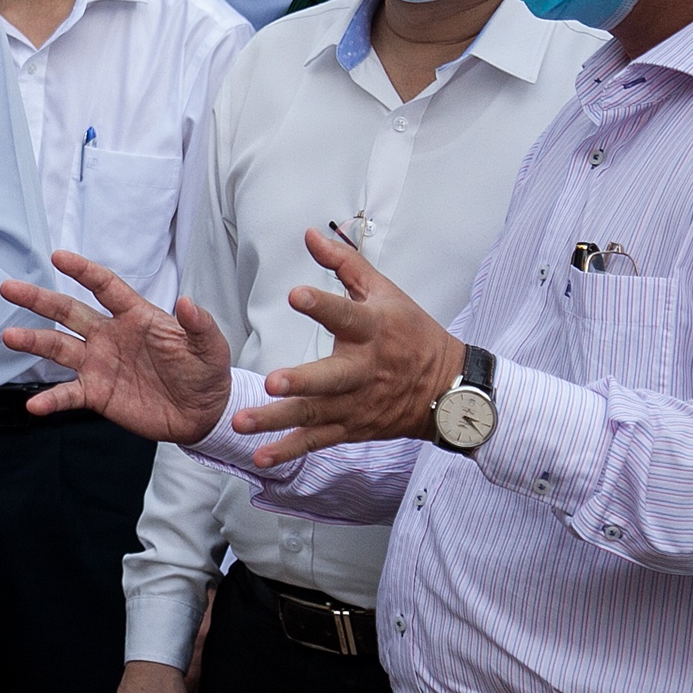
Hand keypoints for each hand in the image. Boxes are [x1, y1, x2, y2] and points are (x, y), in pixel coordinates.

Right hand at [0, 250, 234, 443]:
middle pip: (67, 311)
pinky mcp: (97, 394)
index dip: (82, 271)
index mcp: (135, 316)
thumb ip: (199, 325)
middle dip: (38, 299)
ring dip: (33, 341)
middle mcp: (109, 335)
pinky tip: (34, 405)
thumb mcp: (209, 347)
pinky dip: (51, 399)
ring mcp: (99, 364)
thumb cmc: (205, 372)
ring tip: (9, 337)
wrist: (202, 414)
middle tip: (9, 287)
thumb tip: (188, 302)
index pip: (104, 286)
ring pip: (58, 347)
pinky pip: (68, 394)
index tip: (58, 256)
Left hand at [233, 229, 464, 468]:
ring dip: (277, 421)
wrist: (450, 390)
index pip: (346, 316)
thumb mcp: (385, 292)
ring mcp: (357, 404)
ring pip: (315, 415)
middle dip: (302, 382)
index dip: (322, 305)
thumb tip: (308, 234)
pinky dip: (289, 452)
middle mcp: (364, 371)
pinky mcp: (351, 428)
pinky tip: (260, 458)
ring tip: (241, 422)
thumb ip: (344, 264)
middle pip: (331, 378)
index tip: (296, 295)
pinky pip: (317, 442)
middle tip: (271, 382)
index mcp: (373, 331)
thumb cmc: (412, 333)